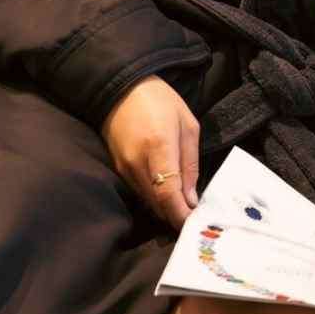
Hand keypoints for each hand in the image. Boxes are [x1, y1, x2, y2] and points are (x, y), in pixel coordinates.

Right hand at [101, 75, 200, 228]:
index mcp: (159, 147)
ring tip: (186, 208)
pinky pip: (139, 193)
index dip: (181, 215)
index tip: (195, 224)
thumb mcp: (188, 125)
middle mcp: (137, 163)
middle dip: (177, 216)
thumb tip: (191, 199)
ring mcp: (124, 168)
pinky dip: (154, 199)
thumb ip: (190, 164)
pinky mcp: (117, 170)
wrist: (122, 89)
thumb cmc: (161, 102)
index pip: (168, 194)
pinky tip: (168, 194)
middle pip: (157, 205)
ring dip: (166, 209)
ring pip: (147, 203)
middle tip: (197, 218)